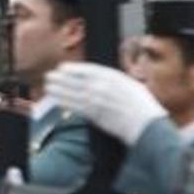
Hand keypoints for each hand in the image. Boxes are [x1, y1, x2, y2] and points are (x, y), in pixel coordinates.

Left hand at [45, 61, 166, 144]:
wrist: (146, 125)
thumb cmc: (142, 107)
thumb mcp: (131, 86)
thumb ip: (114, 82)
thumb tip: (98, 80)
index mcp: (115, 77)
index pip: (89, 70)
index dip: (74, 68)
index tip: (62, 67)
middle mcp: (104, 87)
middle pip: (77, 81)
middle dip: (61, 78)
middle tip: (49, 76)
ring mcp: (98, 101)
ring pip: (73, 93)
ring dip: (59, 90)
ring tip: (48, 87)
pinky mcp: (95, 114)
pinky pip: (76, 106)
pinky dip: (66, 102)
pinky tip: (57, 100)